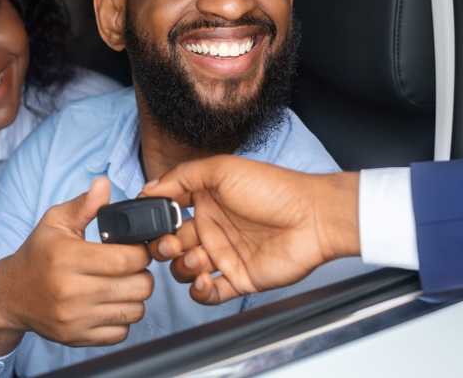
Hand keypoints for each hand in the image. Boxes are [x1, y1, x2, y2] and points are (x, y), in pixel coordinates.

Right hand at [0, 177, 153, 355]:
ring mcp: (75, 318)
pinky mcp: (77, 338)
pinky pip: (121, 332)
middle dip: (142, 274)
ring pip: (135, 311)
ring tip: (122, 284)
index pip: (127, 259)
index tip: (136, 248)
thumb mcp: (55, 222)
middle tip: (130, 267)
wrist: (10, 295)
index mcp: (67, 258)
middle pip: (138, 286)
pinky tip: (110, 303)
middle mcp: (71, 291)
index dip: (141, 252)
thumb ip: (84, 204)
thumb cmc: (37, 255)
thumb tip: (104, 184)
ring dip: (135, 297)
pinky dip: (122, 318)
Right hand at [142, 156, 359, 304]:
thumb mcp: (222, 169)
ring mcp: (225, 255)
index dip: (156, 220)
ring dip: (183, 268)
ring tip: (199, 258)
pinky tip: (205, 280)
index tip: (150, 222)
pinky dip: (199, 292)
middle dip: (163, 247)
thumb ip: (182, 177)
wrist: (313, 218)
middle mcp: (212, 228)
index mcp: (206, 201)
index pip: (169, 214)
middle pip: (172, 245)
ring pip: (186, 270)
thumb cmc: (273, 189)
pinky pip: (209, 294)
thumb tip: (149, 188)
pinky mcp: (238, 279)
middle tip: (171, 245)